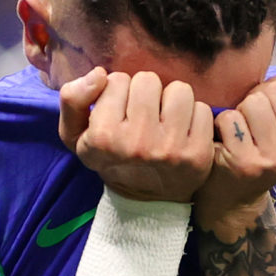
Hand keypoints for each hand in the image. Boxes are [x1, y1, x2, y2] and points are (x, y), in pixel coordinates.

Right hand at [57, 66, 214, 202]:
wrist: (146, 201)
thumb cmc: (111, 160)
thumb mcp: (76, 136)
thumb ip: (73, 99)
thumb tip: (99, 74)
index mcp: (103, 137)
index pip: (117, 80)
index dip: (118, 93)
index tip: (120, 113)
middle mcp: (137, 144)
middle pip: (148, 80)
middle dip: (146, 94)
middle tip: (144, 116)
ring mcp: (170, 150)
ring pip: (179, 90)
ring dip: (172, 101)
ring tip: (165, 120)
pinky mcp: (198, 154)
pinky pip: (202, 109)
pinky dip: (193, 117)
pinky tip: (183, 133)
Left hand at [194, 52, 275, 238]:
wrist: (237, 189)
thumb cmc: (269, 141)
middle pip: (275, 91)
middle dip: (260, 98)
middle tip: (257, 122)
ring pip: (253, 103)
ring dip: (242, 111)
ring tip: (245, 130)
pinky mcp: (246, 164)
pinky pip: (231, 119)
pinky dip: (224, 125)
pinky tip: (230, 141)